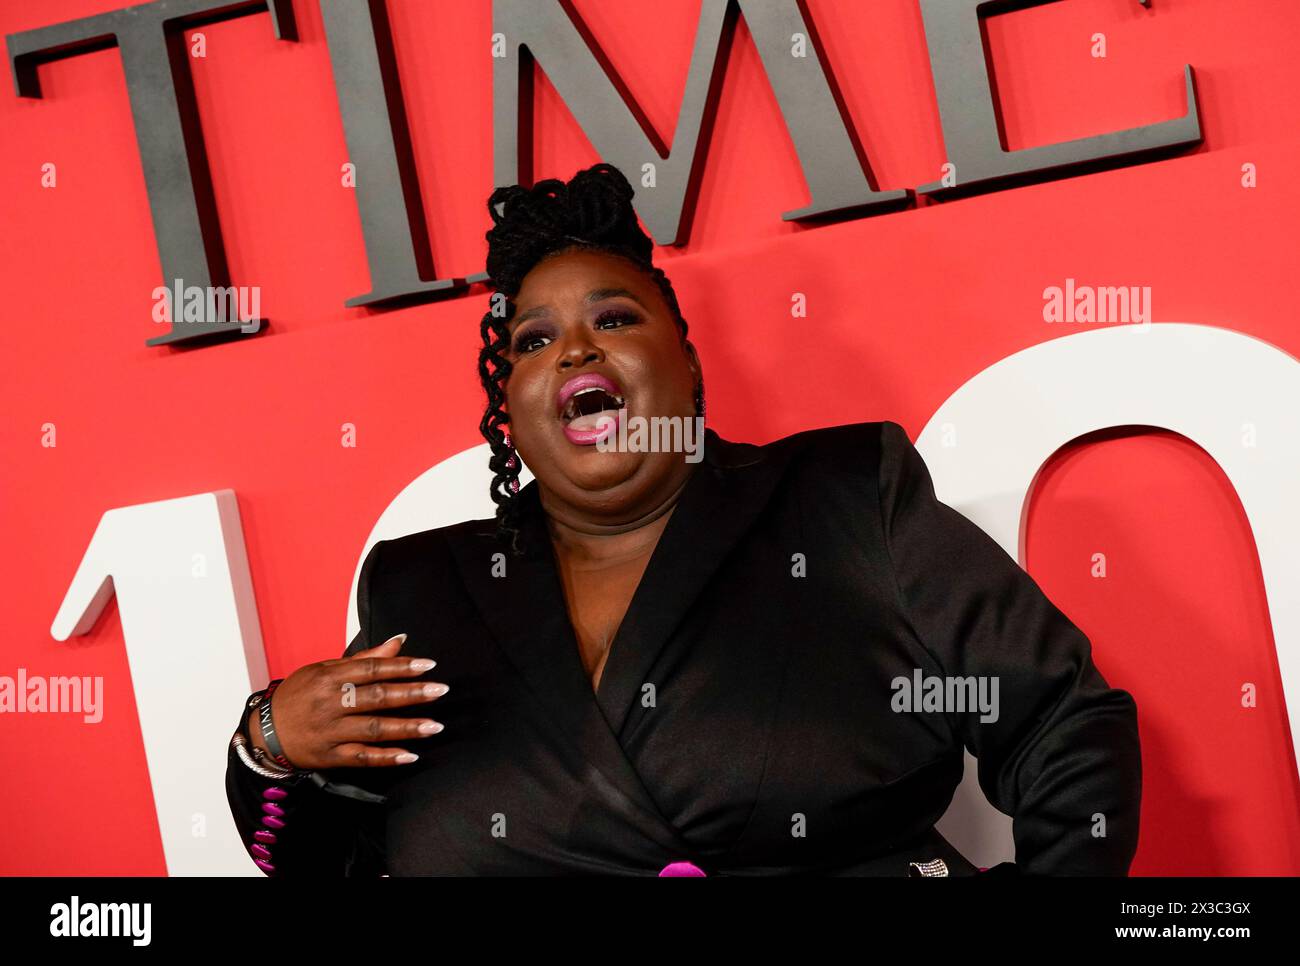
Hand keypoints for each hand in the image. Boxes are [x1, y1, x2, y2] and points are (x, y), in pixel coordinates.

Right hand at [251, 634, 447, 769]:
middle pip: (376, 697)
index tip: (429, 665)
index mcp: (329, 677)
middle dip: (411, 694)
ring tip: (434, 726)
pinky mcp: (329, 756)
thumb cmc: (299, 696)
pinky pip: (361, 757)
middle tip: (439, 691)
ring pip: (373, 728)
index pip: (371, 669)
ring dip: (406, 728)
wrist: (263, 732)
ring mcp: (330, 731)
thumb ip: (364, 659)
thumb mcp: (325, 670)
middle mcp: (330, 703)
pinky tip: (409, 756)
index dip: (401, 666)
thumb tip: (399, 641)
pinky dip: (386, 758)